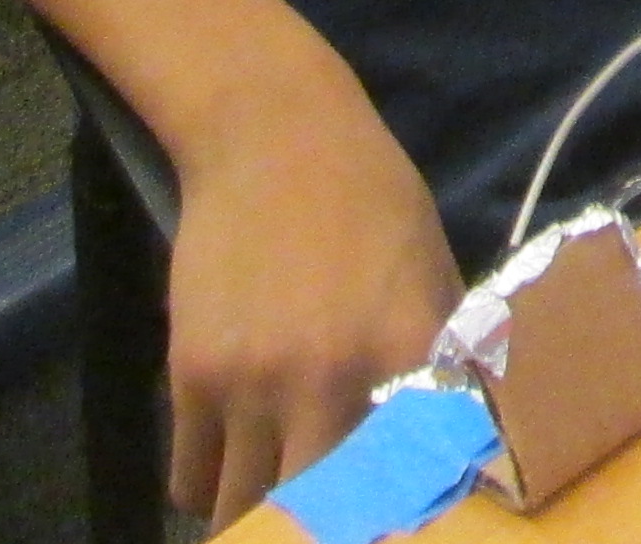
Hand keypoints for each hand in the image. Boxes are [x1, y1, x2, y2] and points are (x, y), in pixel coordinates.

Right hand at [160, 71, 463, 528]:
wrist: (274, 136)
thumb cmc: (370, 199)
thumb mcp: (430, 270)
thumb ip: (435, 356)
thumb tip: (449, 433)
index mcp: (409, 351)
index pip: (411, 472)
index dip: (397, 506)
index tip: (387, 511)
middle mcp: (332, 378)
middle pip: (318, 510)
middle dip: (320, 523)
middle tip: (322, 514)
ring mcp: (256, 381)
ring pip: (244, 506)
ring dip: (256, 511)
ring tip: (270, 498)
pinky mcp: (192, 374)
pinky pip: (190, 473)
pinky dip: (204, 484)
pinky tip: (222, 468)